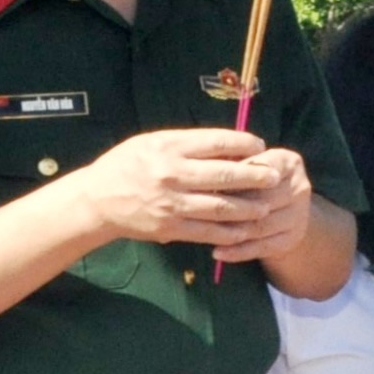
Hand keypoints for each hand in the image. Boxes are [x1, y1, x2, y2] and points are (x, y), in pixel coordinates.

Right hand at [72, 128, 282, 247]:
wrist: (96, 200)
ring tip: (267, 206)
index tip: (260, 147)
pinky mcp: (170, 228)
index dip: (244, 144)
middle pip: (225, 176)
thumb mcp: (154, 142)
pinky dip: (229, 232)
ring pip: (221, 207)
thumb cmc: (128, 165)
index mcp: (169, 148)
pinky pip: (207, 232)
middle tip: (276, 177)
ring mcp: (172, 205)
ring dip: (249, 208)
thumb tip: (230, 145)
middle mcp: (172, 175)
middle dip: (257, 177)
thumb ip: (189, 143)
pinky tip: (245, 230)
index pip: (217, 143)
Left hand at [208, 148, 315, 269]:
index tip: (207, 185)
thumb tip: (206, 171)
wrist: (284, 209)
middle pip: (261, 200)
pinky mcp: (293, 238)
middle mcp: (300, 186)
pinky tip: (218, 252)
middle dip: (230, 207)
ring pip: (260, 226)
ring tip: (206, 232)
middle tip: (201, 211)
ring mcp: (299, 214)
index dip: (234, 179)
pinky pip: (262, 247)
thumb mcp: (247, 164)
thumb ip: (231, 163)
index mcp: (289, 162)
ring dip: (231, 231)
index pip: (260, 170)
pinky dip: (239, 252)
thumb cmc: (254, 181)